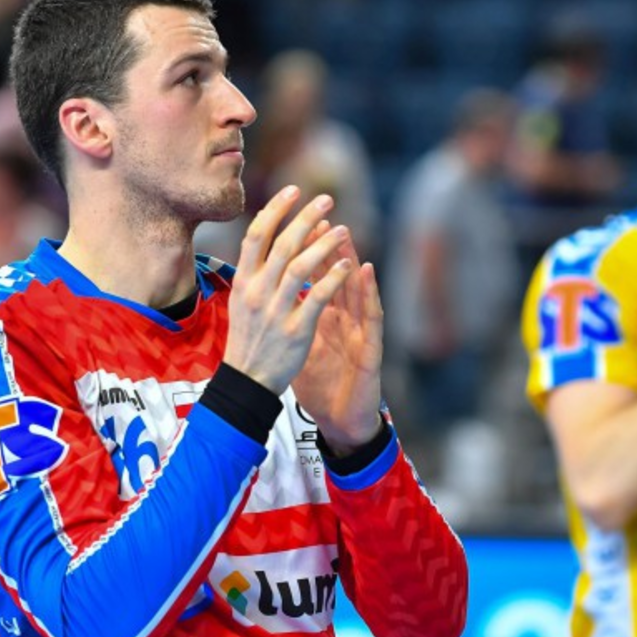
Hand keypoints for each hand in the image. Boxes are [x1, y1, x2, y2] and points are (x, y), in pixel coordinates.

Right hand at [223, 187, 354, 394]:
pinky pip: (317, 297)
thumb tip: (263, 234)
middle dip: (305, 217)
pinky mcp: (296, 330)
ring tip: (342, 228)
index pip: (256, 234)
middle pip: (282, 244)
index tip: (293, 190)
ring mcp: (275, 311)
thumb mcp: (241, 300)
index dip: (275, 209)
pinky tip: (348, 265)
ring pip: (301, 266)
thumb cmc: (248, 337)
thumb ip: (253, 270)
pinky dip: (334, 278)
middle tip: (326, 199)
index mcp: (243, 281)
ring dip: (324, 244)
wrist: (247, 381)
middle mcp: (257, 292)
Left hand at [292, 227, 384, 454]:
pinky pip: (372, 317)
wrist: (342, 420)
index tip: (294, 225)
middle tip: (319, 215)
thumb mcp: (300, 347)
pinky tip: (366, 272)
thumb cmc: (322, 383)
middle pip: (336, 276)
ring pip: (356, 289)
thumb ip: (290, 320)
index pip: (316, 279)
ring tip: (342, 233)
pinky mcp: (370, 349)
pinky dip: (369, 293)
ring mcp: (359, 332)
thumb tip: (265, 297)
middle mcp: (344, 320)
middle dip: (326, 245)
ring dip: (349, 260)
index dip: (306, 253)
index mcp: (325, 318)